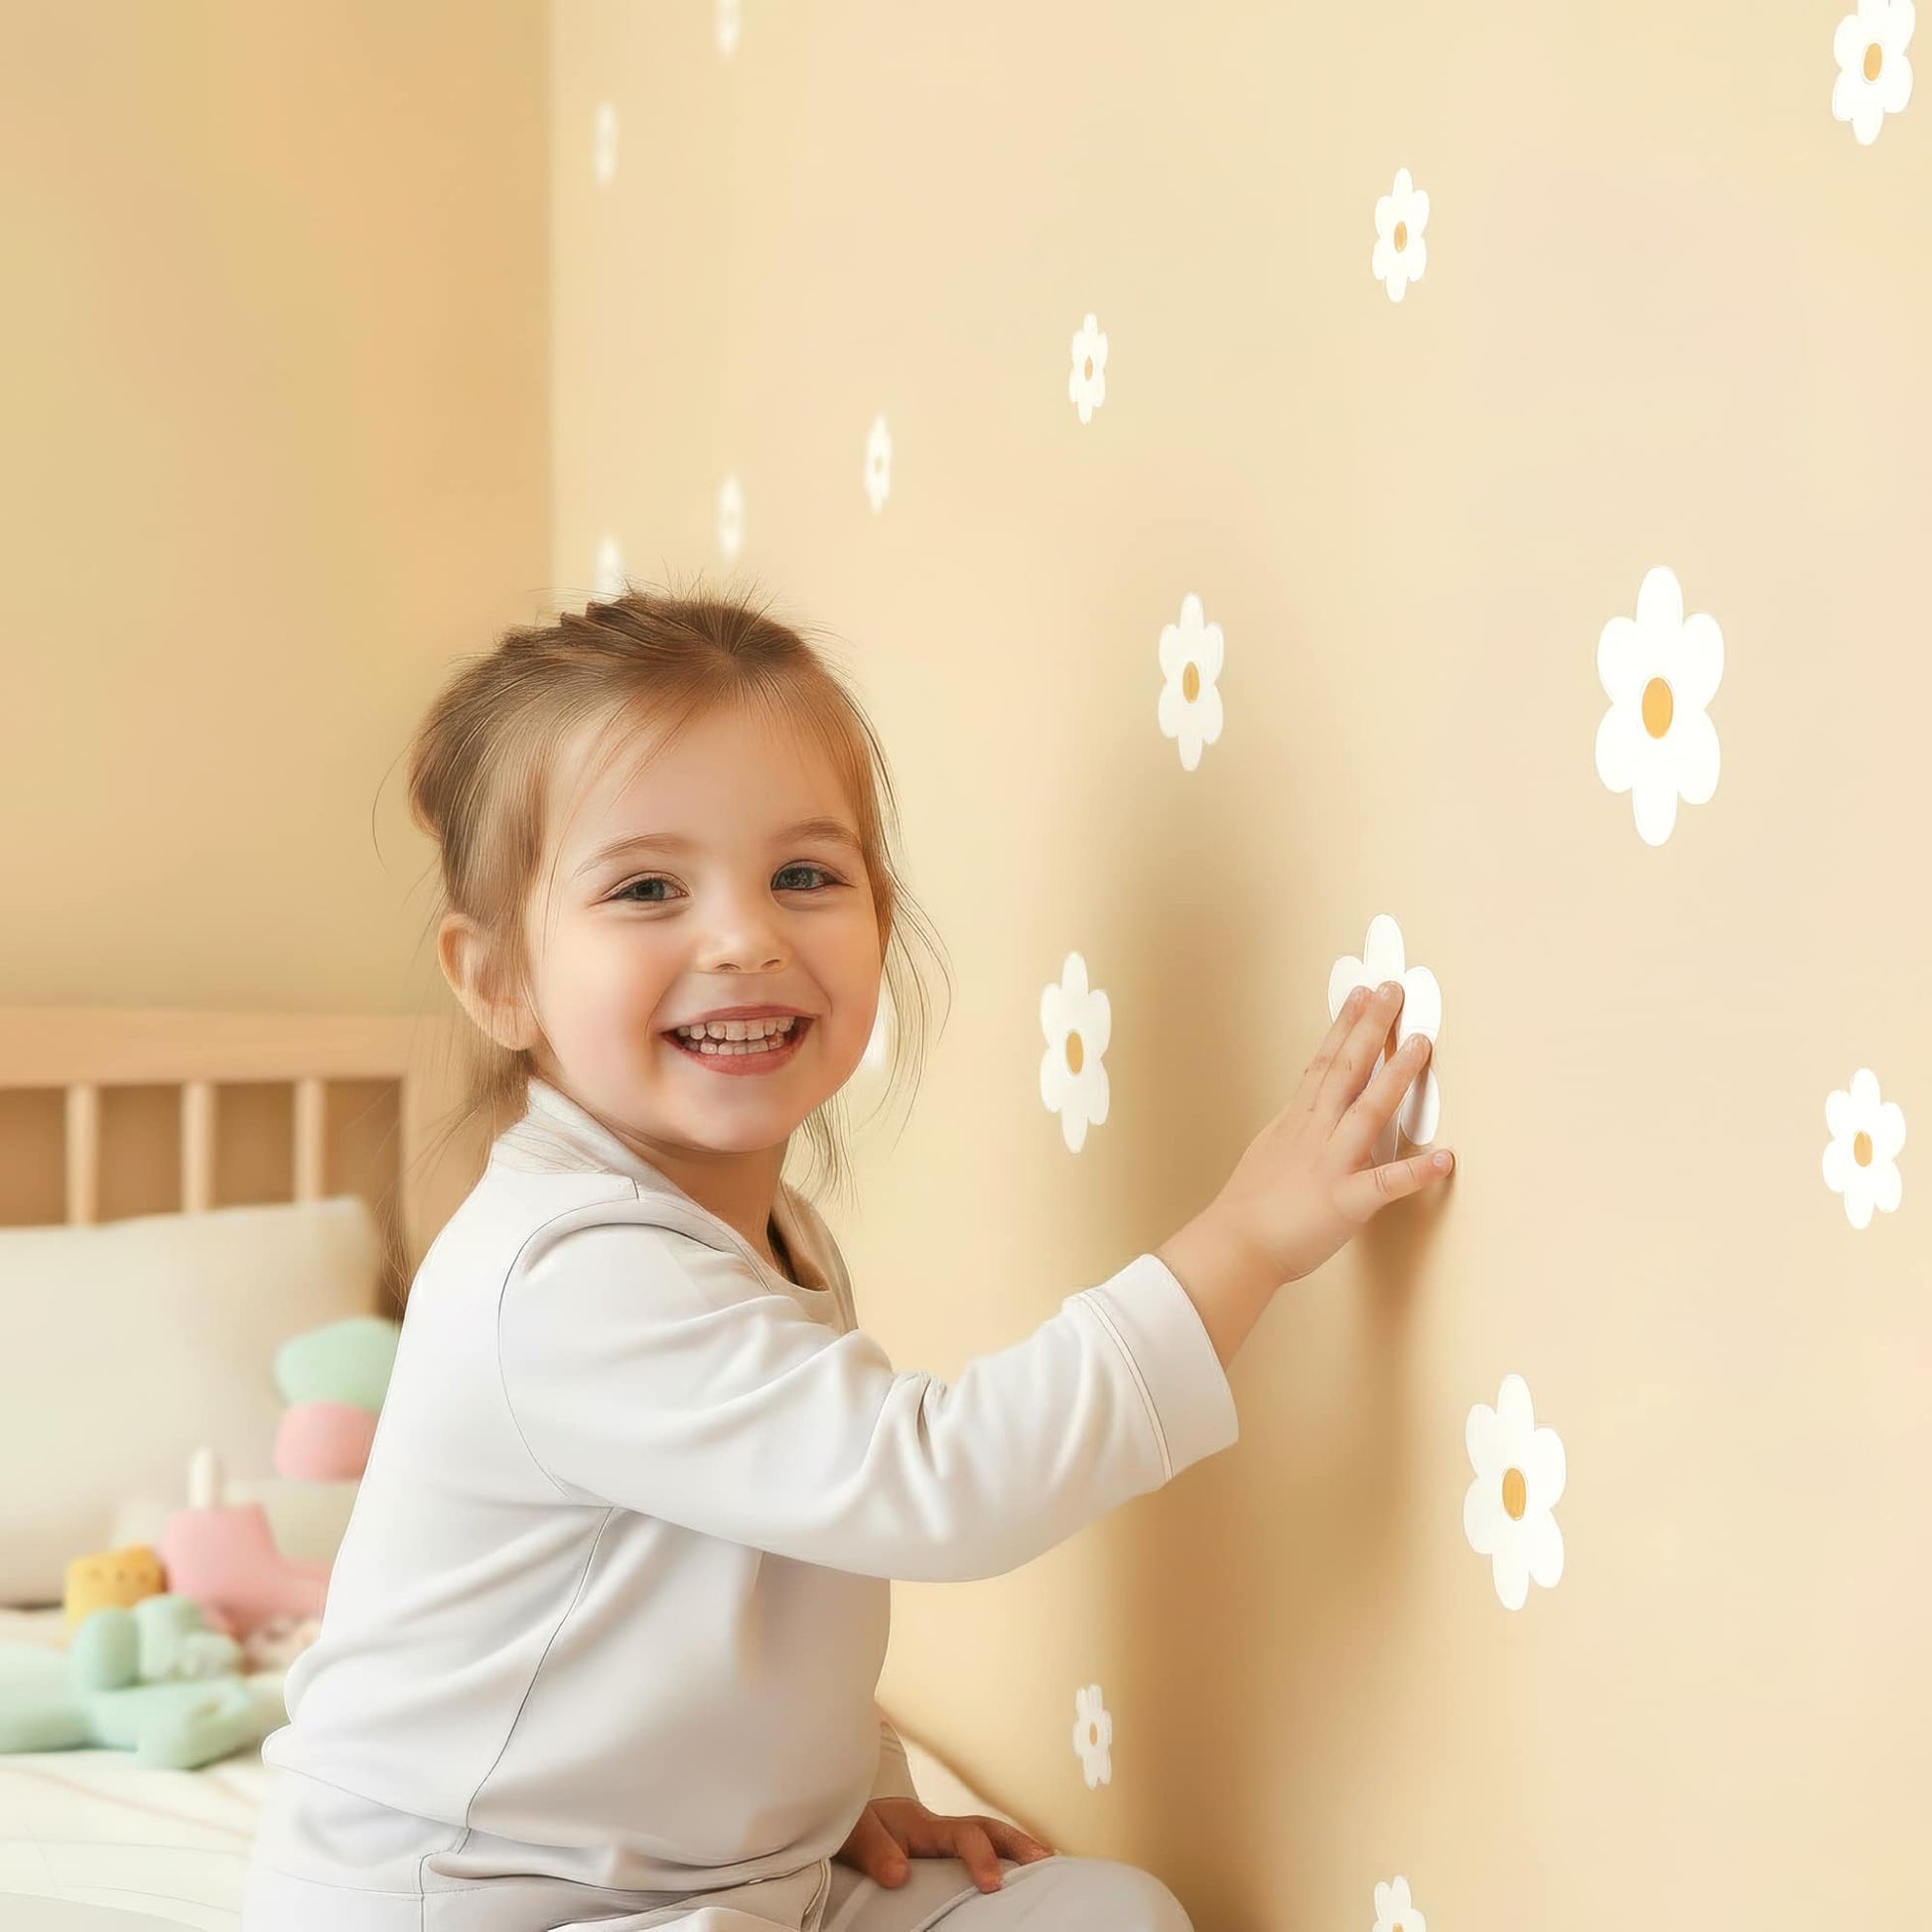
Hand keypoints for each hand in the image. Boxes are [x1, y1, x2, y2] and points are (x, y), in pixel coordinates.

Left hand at [834, 1797, 1056, 1894]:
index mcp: (921, 1824)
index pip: (962, 1834)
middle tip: (1048, 1863)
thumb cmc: (852, 1826)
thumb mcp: (853, 1835)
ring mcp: (944, 1838)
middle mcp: (939, 1827)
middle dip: (1019, 1844)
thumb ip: (874, 1851)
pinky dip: (1006, 1857)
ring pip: (990, 1836)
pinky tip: (1026, 1876)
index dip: (981, 1856)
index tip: (994, 1884)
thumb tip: (899, 1874)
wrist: (847, 1816)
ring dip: (1020, 1850)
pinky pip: (980, 1849)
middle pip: (988, 1827)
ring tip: (1052, 1868)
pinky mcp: (944, 1852)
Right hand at [1211, 979, 1453, 1283]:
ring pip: (1368, 1111)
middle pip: (1346, 1071)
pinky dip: (1417, 1173)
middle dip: (1371, 1028)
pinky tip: (1446, 1158)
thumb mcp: (1269, 1149)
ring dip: (1397, 1076)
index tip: (1361, 995)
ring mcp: (1331, 1165)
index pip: (1324, 1062)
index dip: (1345, 1026)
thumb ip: (1296, 1126)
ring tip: (1422, 1044)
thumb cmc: (1250, 1207)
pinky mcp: (1346, 1202)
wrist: (1234, 1247)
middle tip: (1392, 992)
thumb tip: (1308, 1107)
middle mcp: (1315, 1134)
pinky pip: (1386, 1185)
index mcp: (1297, 1122)